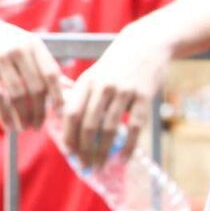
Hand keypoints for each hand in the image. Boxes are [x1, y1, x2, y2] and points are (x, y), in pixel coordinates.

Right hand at [0, 11, 63, 132]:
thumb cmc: (0, 41)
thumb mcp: (24, 46)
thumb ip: (43, 65)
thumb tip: (68, 87)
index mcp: (33, 44)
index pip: (51, 73)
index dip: (58, 95)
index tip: (60, 113)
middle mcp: (18, 50)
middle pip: (36, 87)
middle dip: (39, 111)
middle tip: (37, 125)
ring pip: (17, 95)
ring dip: (23, 116)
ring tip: (24, 127)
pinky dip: (4, 115)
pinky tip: (8, 125)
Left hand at [58, 27, 171, 166]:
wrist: (147, 44)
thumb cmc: (115, 66)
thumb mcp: (92, 76)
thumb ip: (78, 97)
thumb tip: (62, 124)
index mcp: (86, 83)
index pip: (71, 114)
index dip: (69, 135)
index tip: (68, 153)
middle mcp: (103, 87)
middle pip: (88, 125)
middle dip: (84, 150)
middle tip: (84, 166)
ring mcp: (124, 91)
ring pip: (110, 129)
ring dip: (103, 152)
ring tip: (100, 166)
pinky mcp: (145, 96)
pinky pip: (135, 127)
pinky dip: (129, 146)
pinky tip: (123, 158)